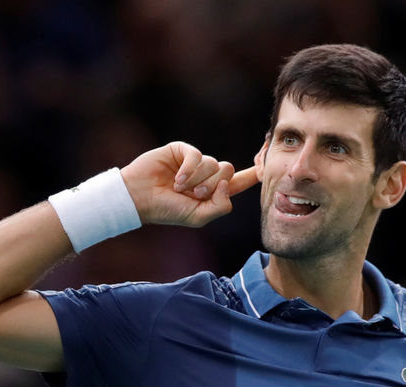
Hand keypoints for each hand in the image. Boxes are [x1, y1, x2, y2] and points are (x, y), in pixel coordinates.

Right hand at [121, 141, 258, 226]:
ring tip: (180, 188)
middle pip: (228, 170)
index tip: (265, 167)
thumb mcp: (198, 217)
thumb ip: (220, 206)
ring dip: (197, 179)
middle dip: (213, 184)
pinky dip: (189, 170)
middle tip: (195, 194)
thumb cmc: (167, 210)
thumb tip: (227, 183)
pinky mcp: (182, 151)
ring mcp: (195, 162)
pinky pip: (197, 155)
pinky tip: (176, 179)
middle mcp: (206, 175)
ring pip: (213, 163)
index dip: (252, 174)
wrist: (140, 198)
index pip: (239, 182)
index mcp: (213, 192)